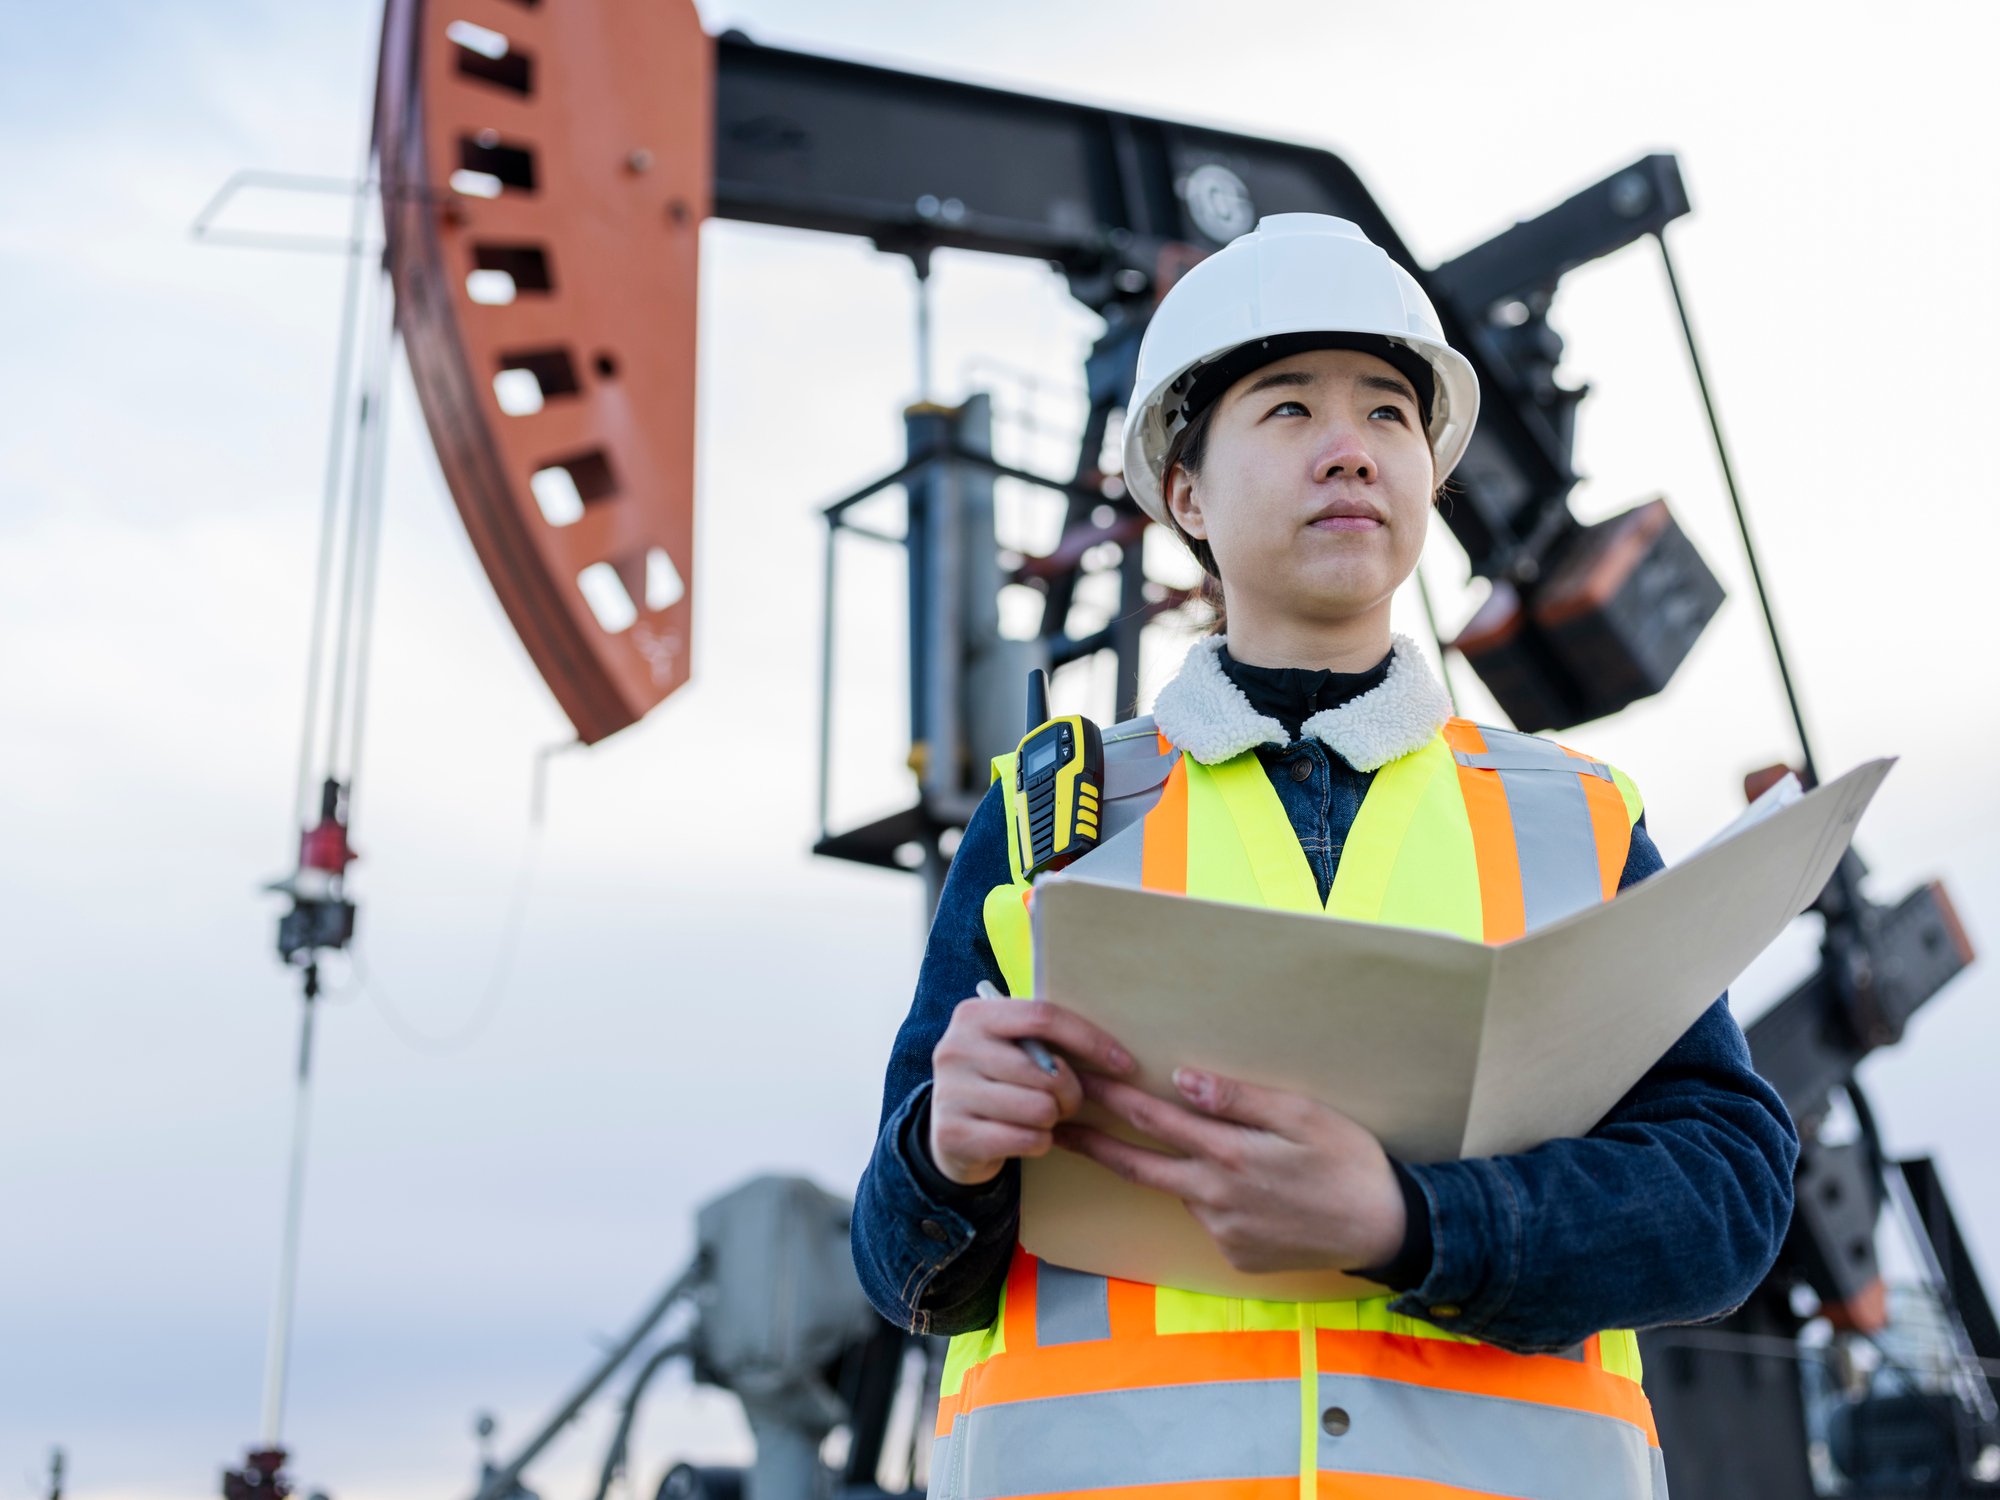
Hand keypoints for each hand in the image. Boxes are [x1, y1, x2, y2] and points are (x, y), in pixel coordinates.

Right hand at [929, 996, 1134, 1186]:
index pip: (1042, 1016)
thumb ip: (1043, 1039)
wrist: (950, 1132)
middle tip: (1068, 1102)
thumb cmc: (998, 1082)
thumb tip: (1112, 1050)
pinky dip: (1038, 1142)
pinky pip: (1027, 1139)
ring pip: (1040, 1109)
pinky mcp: (953, 1134)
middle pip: (1047, 1071)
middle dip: (1072, 1093)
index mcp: (973, 1016)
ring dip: (1052, 1120)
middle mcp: (954, 1049)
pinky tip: (1023, 1137)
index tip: (1123, 1063)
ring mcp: (949, 1092)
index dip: (1089, 1039)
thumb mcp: (1010, 1049)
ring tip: (1039, 1118)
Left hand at [1056, 1067, 1405, 1273]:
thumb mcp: (1301, 1115)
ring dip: (1178, 1169)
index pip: (1152, 1120)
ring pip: (1182, 1190)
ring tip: (1215, 1153)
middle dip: (1095, 1144)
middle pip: (1139, 1167)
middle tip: (1058, 1130)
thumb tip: (1182, 1080)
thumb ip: (1238, 1098)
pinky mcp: (1235, 1255)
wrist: (1386, 1230)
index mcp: (1228, 1155)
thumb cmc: (1348, 1160)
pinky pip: (1211, 1217)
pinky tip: (1257, 1192)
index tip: (1075, 1083)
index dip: (1110, 1099)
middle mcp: (1214, 1197)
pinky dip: (1217, 1198)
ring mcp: (1222, 1232)